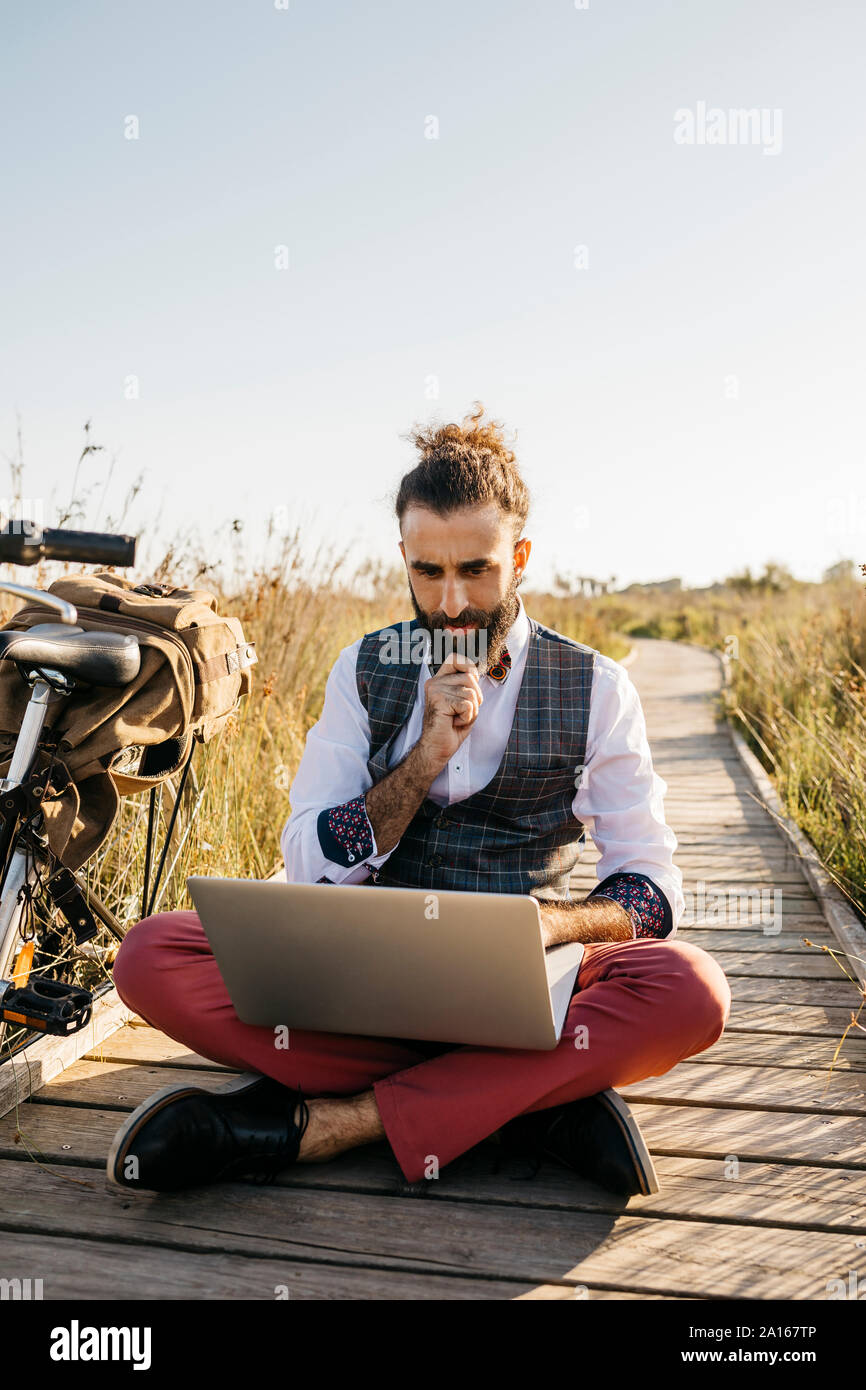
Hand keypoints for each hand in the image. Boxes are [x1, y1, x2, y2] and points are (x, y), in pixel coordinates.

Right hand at [418, 649, 482, 771]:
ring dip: (471, 710)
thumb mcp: (463, 701)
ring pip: (470, 692)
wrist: (437, 748)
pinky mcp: (439, 701)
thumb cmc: (451, 727)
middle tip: (463, 711)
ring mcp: (435, 691)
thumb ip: (468, 685)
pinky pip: (467, 704)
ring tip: (458, 718)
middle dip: (475, 697)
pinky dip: (467, 717)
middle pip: (470, 677)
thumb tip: (476, 672)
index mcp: (439, 680)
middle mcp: (434, 682)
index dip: (469, 667)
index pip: (455, 658)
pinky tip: (455, 722)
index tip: (472, 682)